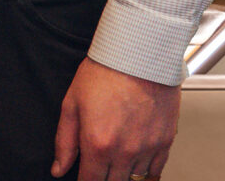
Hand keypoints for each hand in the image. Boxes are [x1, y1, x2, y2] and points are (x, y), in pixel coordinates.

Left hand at [52, 57, 178, 179]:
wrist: (138, 57)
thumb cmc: (104, 73)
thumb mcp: (71, 104)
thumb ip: (64, 141)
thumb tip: (59, 168)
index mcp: (98, 143)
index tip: (82, 180)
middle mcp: (125, 151)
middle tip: (97, 171)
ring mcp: (148, 149)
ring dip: (123, 178)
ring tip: (114, 170)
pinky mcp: (165, 142)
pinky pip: (156, 172)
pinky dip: (146, 176)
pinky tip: (137, 172)